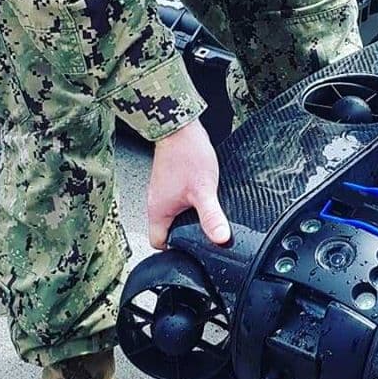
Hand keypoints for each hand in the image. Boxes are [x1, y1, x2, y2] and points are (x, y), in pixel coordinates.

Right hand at [146, 119, 231, 248]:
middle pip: (168, 230)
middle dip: (186, 234)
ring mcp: (163, 192)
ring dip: (189, 218)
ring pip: (174, 215)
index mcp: (158, 212)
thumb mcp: (204, 190)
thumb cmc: (187, 155)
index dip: (175, 250)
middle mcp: (156, 204)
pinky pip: (178, 201)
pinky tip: (204, 199)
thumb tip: (221, 238)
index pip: (159, 243)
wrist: (181, 128)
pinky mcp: (171, 182)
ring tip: (206, 216)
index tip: (193, 248)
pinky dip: (190, 204)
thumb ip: (211, 216)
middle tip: (204, 233)